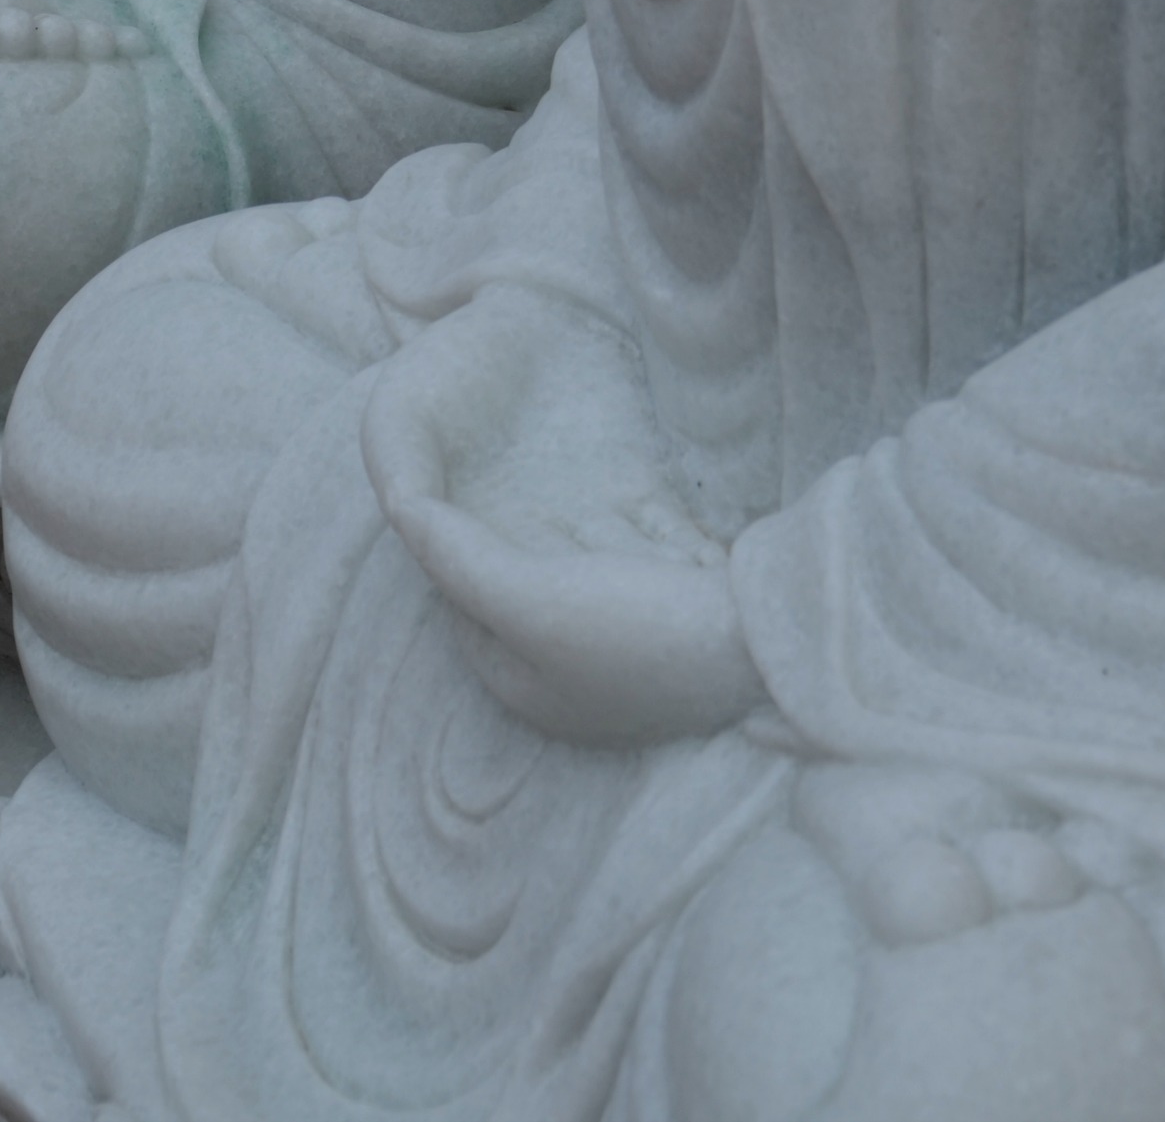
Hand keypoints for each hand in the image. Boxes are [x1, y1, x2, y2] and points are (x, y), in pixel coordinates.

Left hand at [361, 289, 766, 748]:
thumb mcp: (531, 599)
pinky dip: (619, 541)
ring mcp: (625, 661)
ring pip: (572, 585)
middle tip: (504, 473)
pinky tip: (629, 507)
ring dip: (566, 536)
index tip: (450, 485)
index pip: (459, 609)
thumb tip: (398, 509)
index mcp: (525, 690)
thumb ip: (459, 558)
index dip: (449, 550)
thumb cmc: (638, 633)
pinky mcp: (673, 631)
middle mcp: (570, 684)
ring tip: (562, 484)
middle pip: (515, 599)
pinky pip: (626, 576)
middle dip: (507, 541)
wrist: (766, 647)